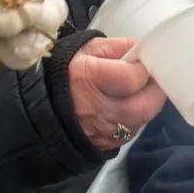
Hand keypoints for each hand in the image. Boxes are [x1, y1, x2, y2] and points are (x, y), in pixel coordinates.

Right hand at [69, 37, 166, 151]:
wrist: (38, 105)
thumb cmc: (65, 71)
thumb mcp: (86, 49)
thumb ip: (118, 47)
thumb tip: (142, 49)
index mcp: (88, 79)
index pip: (132, 78)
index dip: (144, 68)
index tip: (142, 62)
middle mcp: (97, 110)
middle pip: (144, 106)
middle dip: (155, 90)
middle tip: (151, 79)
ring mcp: (101, 132)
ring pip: (141, 121)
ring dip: (146, 104)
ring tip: (138, 91)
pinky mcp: (105, 145)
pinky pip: (130, 132)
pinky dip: (134, 118)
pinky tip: (126, 106)